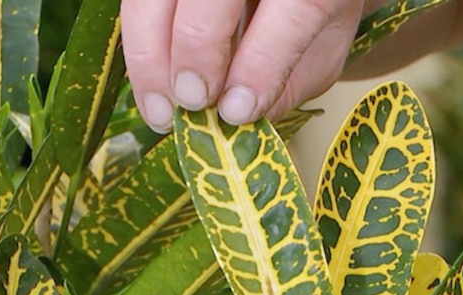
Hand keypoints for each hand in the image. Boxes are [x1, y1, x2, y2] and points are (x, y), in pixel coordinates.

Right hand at [121, 0, 370, 132]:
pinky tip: (151, 82)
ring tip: (159, 109)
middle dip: (193, 51)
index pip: (292, 10)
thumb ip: (291, 80)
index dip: (259, 66)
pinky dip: (139, 41)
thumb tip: (237, 114)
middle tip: (191, 104)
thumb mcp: (324, 45)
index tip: (234, 113)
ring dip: (148, 54)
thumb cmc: (313, 6)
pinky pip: (138, 0)